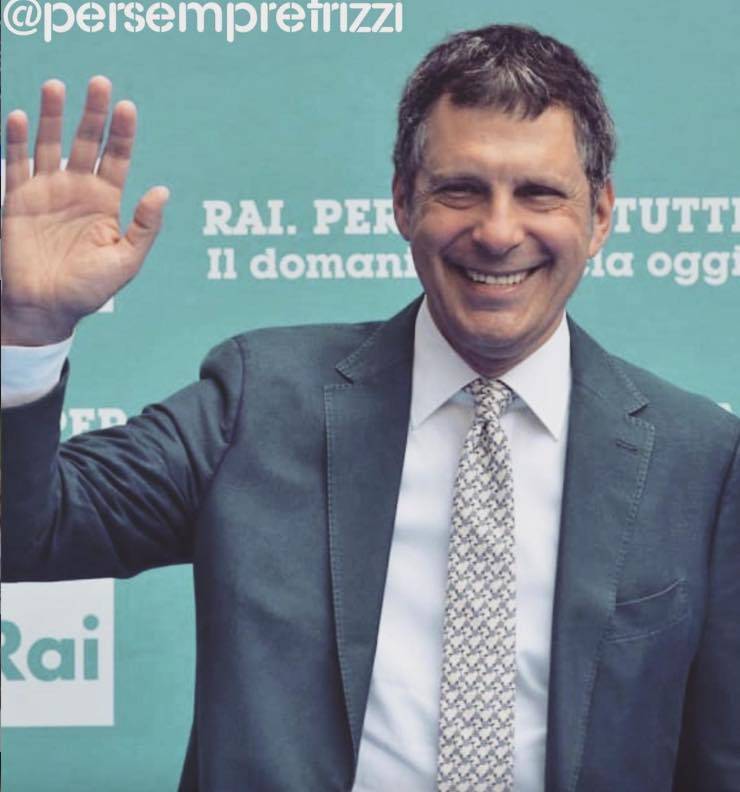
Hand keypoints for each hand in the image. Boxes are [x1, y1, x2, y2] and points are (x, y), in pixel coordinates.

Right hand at [1, 76, 168, 344]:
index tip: (127, 106)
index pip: (117, 158)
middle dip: (92, 113)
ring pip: (50, 144)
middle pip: (86, 141)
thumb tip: (162, 191)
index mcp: (106, 201)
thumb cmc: (89, 289)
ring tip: (58, 87)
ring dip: (53, 116)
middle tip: (99, 82)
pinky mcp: (17, 199)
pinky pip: (16, 164)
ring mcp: (47, 191)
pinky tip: (20, 117)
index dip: (122, 132)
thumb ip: (144, 226)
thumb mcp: (126, 260)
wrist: (47, 308)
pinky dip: (17, 141)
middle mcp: (77, 189)